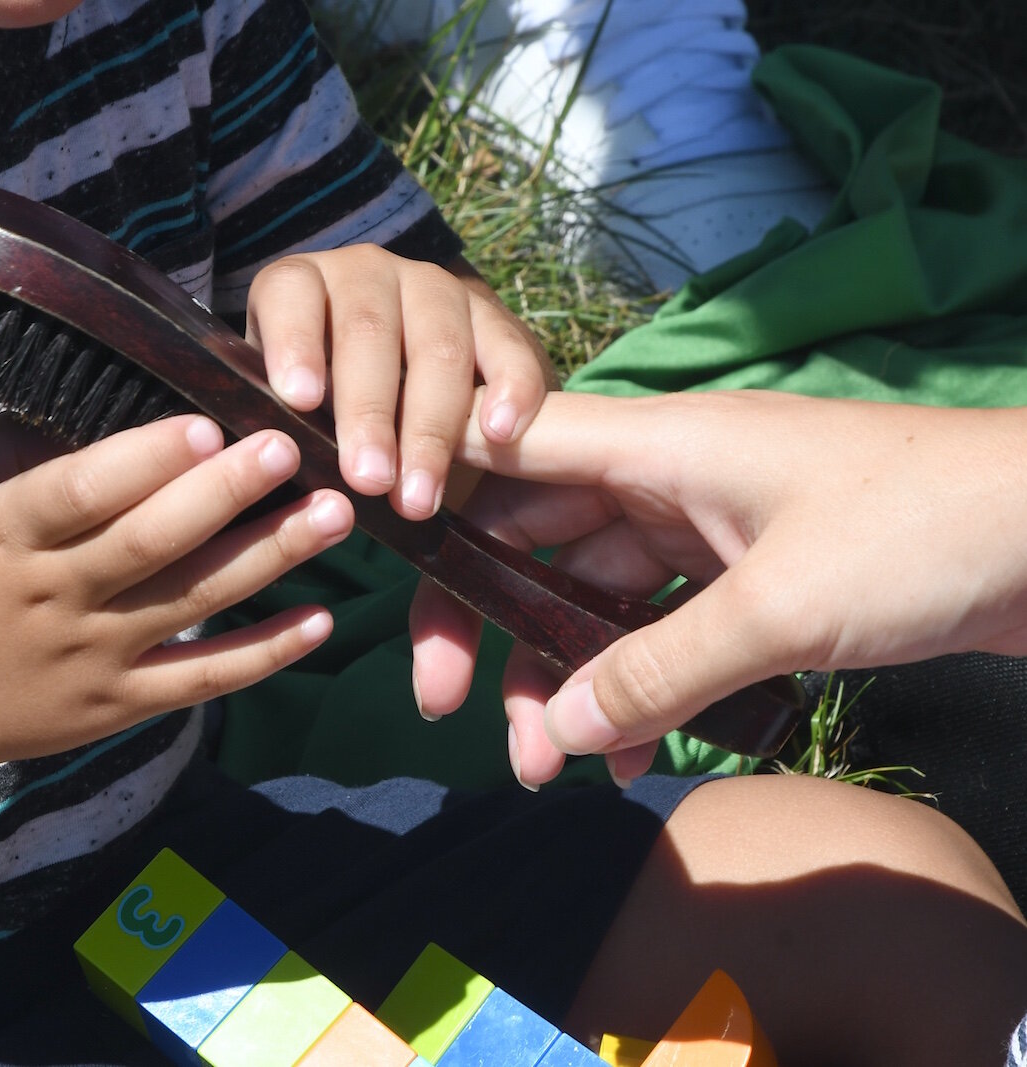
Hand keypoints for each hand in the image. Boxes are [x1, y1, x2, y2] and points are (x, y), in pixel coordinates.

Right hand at [0, 412, 353, 768]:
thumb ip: (21, 445)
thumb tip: (117, 387)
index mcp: (2, 535)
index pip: (79, 493)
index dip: (145, 461)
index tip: (208, 422)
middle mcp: (49, 599)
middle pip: (149, 545)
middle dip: (226, 495)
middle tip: (291, 450)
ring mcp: (88, 659)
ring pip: (190, 605)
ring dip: (270, 559)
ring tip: (335, 514)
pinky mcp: (116, 706)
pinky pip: (201, 680)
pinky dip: (264, 655)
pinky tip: (324, 621)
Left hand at [245, 246, 552, 518]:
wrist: (398, 378)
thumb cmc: (317, 406)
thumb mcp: (283, 408)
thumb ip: (276, 432)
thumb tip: (269, 483)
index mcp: (301, 286)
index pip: (291, 295)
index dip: (294, 341)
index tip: (298, 399)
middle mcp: (366, 273)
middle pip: (368, 330)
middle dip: (368, 412)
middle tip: (367, 480)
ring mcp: (433, 287)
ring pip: (437, 344)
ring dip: (431, 426)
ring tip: (419, 496)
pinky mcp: (491, 314)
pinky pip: (507, 344)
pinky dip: (510, 387)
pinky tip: (501, 432)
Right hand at [410, 391, 1026, 787]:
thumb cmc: (920, 533)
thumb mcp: (777, 611)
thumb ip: (654, 672)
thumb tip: (550, 734)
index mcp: (656, 444)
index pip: (508, 449)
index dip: (435, 490)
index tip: (383, 562)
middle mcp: (664, 478)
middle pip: (536, 539)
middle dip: (489, 624)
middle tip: (446, 707)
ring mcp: (706, 529)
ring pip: (594, 598)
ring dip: (562, 676)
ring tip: (543, 767)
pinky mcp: (749, 578)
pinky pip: (660, 631)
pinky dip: (634, 686)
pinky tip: (625, 757)